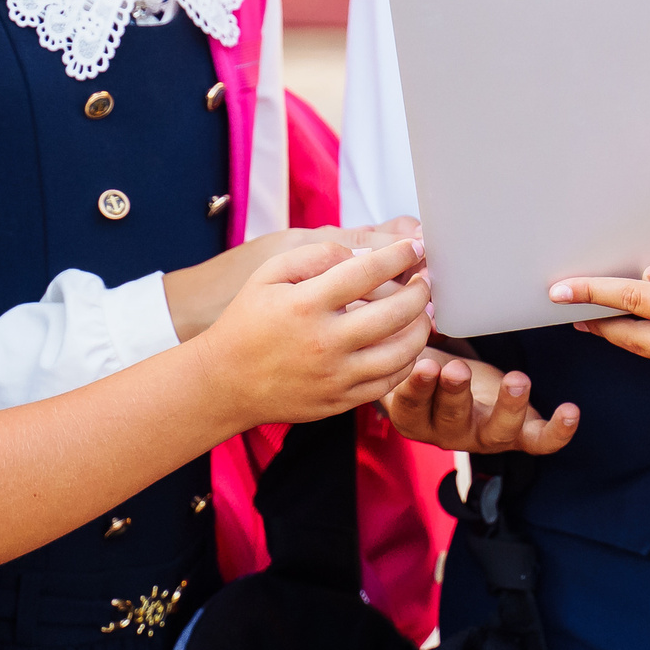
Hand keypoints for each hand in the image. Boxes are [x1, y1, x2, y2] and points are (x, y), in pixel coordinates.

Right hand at [197, 237, 433, 425]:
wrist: (225, 382)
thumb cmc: (248, 322)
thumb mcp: (268, 275)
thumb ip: (315, 255)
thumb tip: (360, 255)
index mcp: (306, 305)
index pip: (367, 272)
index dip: (398, 256)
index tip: (414, 248)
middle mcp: (325, 341)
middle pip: (396, 313)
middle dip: (420, 292)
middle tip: (424, 281)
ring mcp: (336, 375)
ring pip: (402, 352)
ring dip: (421, 328)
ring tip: (422, 312)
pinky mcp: (340, 400)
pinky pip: (390, 381)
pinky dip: (407, 360)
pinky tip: (406, 344)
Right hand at [382, 348, 578, 453]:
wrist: (455, 392)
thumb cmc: (429, 365)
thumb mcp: (414, 349)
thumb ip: (411, 329)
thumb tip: (418, 294)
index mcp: (413, 415)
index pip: (412, 405)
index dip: (417, 388)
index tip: (424, 365)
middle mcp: (448, 433)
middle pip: (451, 419)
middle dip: (455, 393)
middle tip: (456, 370)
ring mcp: (485, 437)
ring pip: (497, 432)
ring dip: (508, 407)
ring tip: (517, 380)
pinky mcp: (520, 437)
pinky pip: (540, 442)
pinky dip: (557, 431)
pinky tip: (570, 411)